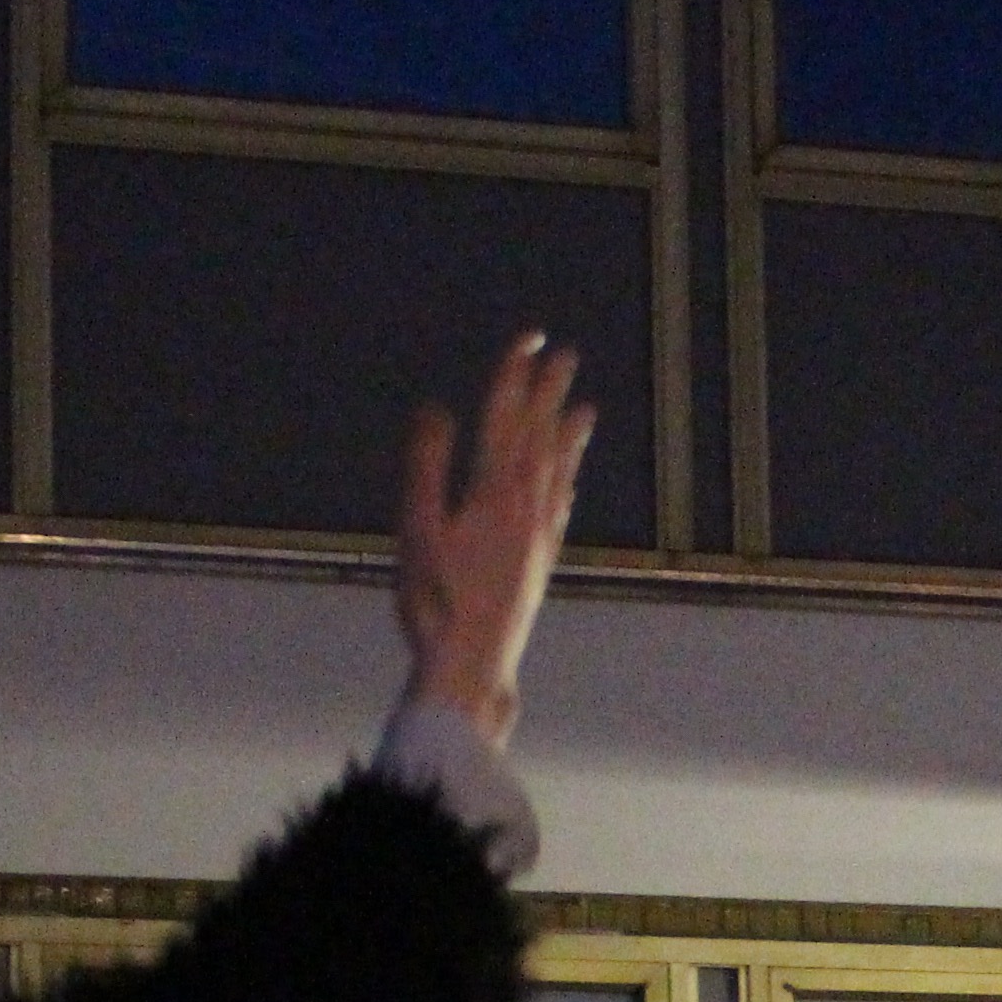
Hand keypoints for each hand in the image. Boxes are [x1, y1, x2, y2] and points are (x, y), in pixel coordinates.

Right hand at [393, 333, 596, 750]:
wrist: (474, 664)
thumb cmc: (436, 601)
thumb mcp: (417, 529)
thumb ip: (427, 466)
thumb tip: (436, 409)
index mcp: (492, 490)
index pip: (505, 416)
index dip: (514, 374)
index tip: (527, 337)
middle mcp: (525, 505)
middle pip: (538, 435)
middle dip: (547, 391)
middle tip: (564, 354)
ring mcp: (538, 534)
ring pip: (558, 470)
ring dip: (567, 434)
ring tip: (584, 406)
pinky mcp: (541, 562)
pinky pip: (560, 509)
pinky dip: (566, 483)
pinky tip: (570, 480)